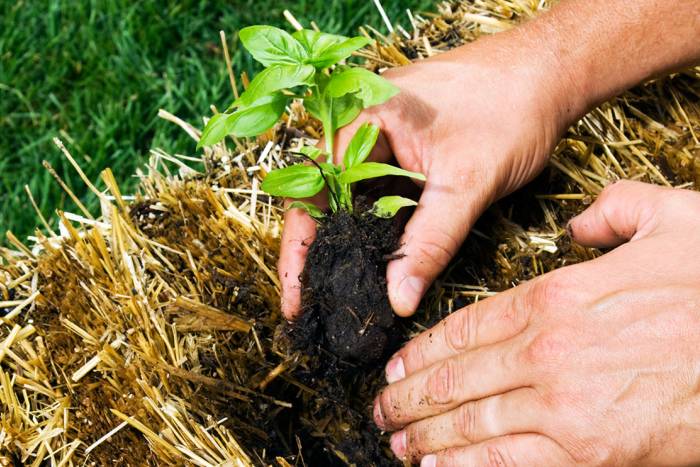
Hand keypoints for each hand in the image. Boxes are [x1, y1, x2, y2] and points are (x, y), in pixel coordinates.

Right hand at [279, 31, 575, 318]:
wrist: (549, 73)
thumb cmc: (511, 109)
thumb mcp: (467, 184)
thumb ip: (429, 244)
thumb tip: (398, 299)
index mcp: (363, 120)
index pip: (313, 193)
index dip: (300, 249)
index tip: (295, 296)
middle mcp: (363, 126)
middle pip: (326, 199)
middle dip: (320, 251)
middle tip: (314, 303)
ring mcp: (384, 137)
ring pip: (355, 200)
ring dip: (351, 241)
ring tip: (341, 289)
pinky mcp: (406, 149)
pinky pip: (380, 193)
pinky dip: (379, 226)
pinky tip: (379, 258)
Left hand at [374, 181, 699, 465]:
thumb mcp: (672, 220)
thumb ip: (613, 211)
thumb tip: (578, 224)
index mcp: (556, 295)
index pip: (465, 326)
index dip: (423, 350)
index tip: (398, 366)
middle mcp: (546, 348)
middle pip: (456, 376)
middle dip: (409, 397)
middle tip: (381, 410)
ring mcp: (562, 401)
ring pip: (469, 420)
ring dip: (424, 434)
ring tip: (396, 442)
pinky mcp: (589, 450)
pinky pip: (506, 461)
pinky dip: (463, 466)